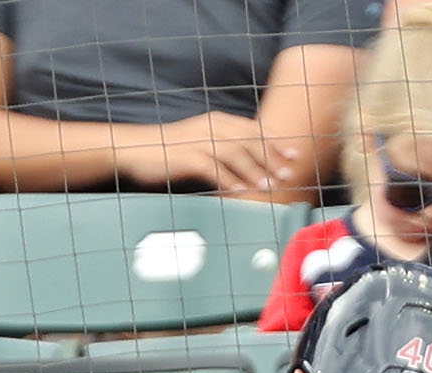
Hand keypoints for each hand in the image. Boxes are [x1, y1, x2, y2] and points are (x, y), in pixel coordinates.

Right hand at [117, 113, 282, 196]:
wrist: (137, 149)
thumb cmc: (171, 151)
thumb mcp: (202, 143)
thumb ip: (225, 149)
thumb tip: (249, 163)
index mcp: (218, 122)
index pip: (253, 131)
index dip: (276, 143)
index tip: (294, 156)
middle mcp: (211, 128)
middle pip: (248, 141)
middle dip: (270, 158)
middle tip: (287, 174)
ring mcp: (199, 141)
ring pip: (234, 154)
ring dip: (253, 171)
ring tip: (268, 186)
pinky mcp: (186, 157)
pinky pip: (212, 168)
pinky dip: (228, 180)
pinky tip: (240, 192)